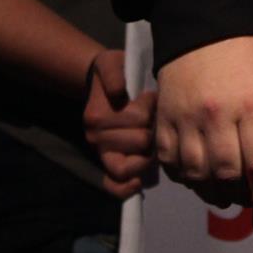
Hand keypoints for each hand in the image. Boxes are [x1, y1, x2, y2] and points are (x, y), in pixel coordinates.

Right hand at [83, 47, 156, 199]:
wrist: (100, 83)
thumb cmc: (113, 73)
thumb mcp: (111, 64)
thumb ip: (113, 74)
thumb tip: (117, 92)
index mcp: (97, 116)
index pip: (136, 120)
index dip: (150, 109)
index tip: (151, 97)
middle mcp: (96, 138)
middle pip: (140, 142)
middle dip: (154, 130)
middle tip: (157, 119)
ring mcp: (102, 153)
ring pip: (129, 166)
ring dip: (147, 153)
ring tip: (154, 140)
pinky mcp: (108, 163)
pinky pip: (114, 185)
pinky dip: (126, 188)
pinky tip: (140, 181)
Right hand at [154, 35, 252, 208]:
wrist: (204, 26)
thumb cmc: (248, 54)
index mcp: (251, 106)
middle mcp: (216, 117)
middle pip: (226, 174)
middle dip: (239, 195)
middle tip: (247, 199)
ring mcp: (186, 119)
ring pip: (195, 173)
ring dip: (210, 192)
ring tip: (223, 195)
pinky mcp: (163, 118)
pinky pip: (168, 160)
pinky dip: (181, 177)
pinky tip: (195, 178)